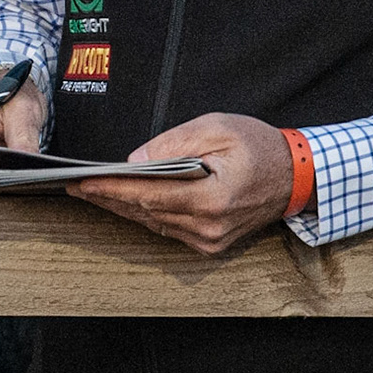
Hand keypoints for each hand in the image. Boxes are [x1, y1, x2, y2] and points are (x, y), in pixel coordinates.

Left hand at [69, 113, 292, 254]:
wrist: (297, 176)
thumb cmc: (259, 147)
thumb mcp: (217, 128)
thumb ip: (174, 143)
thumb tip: (135, 161)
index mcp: (212, 199)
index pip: (148, 196)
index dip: (110, 190)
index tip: (82, 183)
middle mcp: (209, 227)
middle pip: (145, 213)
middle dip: (108, 198)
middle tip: (76, 186)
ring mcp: (210, 240)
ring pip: (153, 223)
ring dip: (123, 207)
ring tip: (93, 191)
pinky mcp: (211, 244)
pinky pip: (168, 228)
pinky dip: (146, 214)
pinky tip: (125, 201)